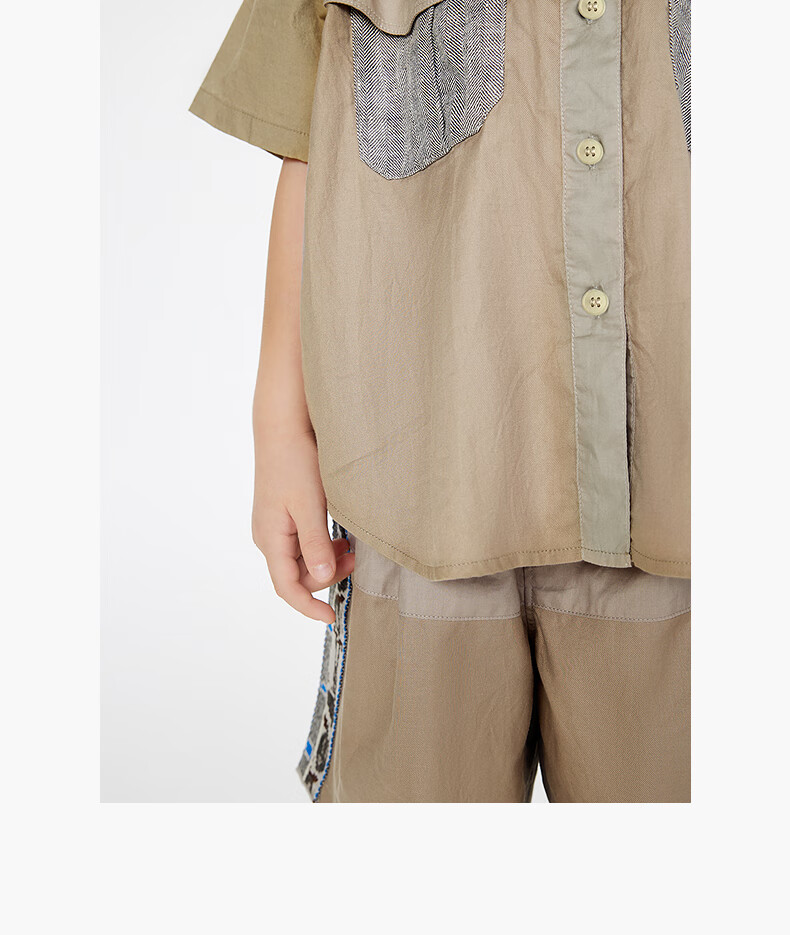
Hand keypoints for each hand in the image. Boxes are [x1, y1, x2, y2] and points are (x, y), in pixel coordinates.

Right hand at [252, 428, 353, 623]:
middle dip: (327, 576)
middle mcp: (268, 537)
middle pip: (298, 575)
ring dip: (327, 560)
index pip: (287, 588)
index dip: (308, 606)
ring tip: (351, 548)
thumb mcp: (309, 506)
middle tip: (356, 561)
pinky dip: (322, 545)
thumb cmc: (294, 463)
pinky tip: (339, 536)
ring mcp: (275, 526)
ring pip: (302, 559)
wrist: (282, 428)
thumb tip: (321, 580)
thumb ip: (315, 545)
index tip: (331, 617)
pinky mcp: (284, 515)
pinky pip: (303, 542)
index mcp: (270, 539)